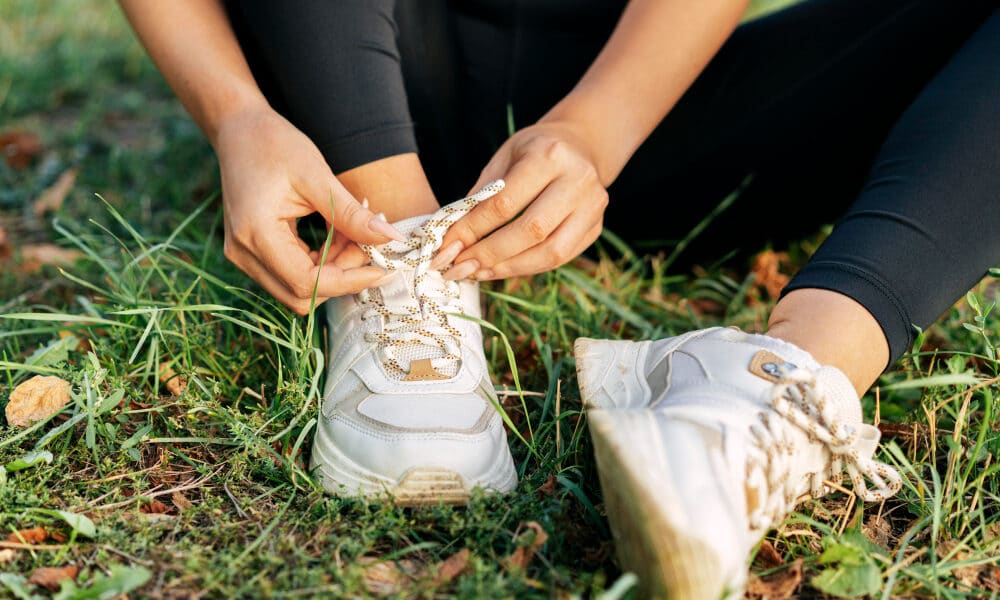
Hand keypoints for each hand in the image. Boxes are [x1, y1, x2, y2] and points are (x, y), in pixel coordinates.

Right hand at [214, 107, 402, 314]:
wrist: (238, 130)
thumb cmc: (274, 144)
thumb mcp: (318, 176)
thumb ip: (352, 214)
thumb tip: (392, 239)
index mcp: (255, 234)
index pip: (306, 282)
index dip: (348, 281)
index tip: (382, 269)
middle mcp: (243, 253)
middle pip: (301, 295)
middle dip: (342, 277)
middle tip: (368, 246)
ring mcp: (244, 256)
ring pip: (298, 288)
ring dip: (333, 270)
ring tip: (354, 234)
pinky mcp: (251, 253)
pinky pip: (291, 274)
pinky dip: (320, 262)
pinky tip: (338, 235)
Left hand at [436, 120, 608, 280]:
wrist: (580, 146)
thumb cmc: (534, 150)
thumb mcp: (504, 157)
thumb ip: (481, 195)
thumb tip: (452, 238)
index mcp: (549, 156)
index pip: (505, 202)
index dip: (472, 229)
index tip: (446, 247)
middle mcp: (577, 181)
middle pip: (531, 230)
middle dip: (490, 254)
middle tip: (459, 267)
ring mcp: (593, 207)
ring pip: (550, 252)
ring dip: (509, 268)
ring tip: (478, 272)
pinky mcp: (596, 227)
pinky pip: (560, 258)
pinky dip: (527, 267)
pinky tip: (501, 269)